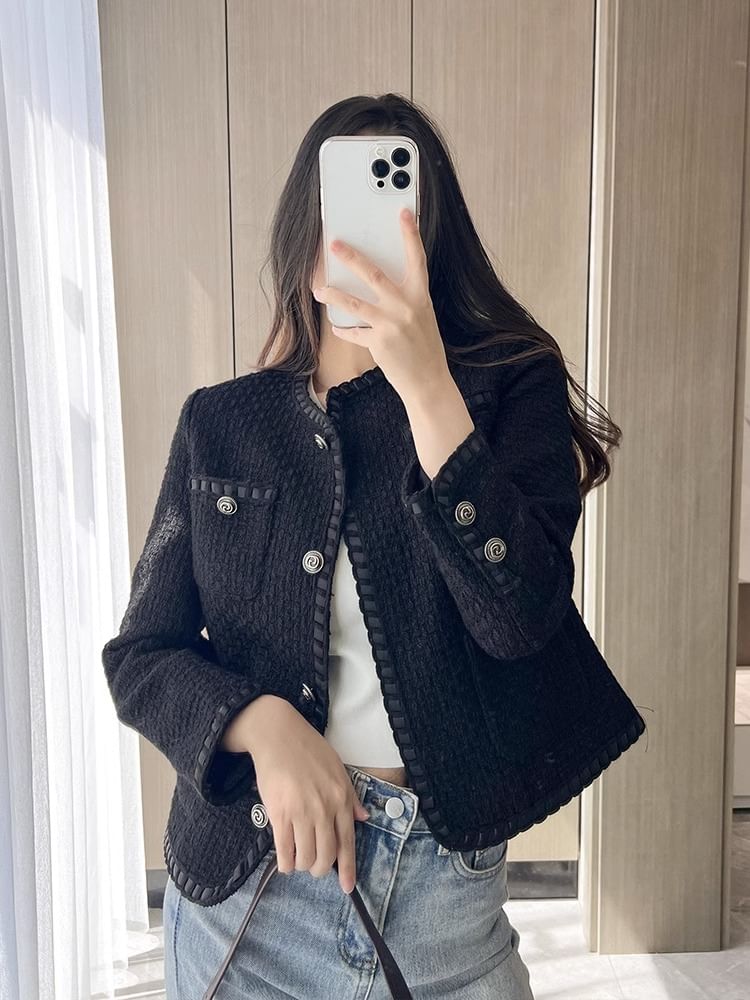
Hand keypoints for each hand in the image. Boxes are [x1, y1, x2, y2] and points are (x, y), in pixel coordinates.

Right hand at [222, 695, 369, 893]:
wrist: (278, 735)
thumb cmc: (309, 749)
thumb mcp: (338, 768)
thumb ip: (351, 796)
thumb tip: (363, 818)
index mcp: (342, 798)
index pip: (348, 842)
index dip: (347, 868)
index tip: (347, 887)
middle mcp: (325, 808)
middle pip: (326, 856)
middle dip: (320, 868)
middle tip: (314, 865)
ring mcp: (302, 812)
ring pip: (306, 857)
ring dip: (302, 865)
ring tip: (298, 859)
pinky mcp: (279, 813)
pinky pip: (284, 851)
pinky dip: (285, 863)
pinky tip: (285, 861)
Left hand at [311, 207, 449, 405]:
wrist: (428, 382)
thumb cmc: (425, 348)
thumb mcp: (422, 317)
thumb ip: (405, 300)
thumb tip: (379, 286)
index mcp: (421, 296)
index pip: (417, 259)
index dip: (410, 234)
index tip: (403, 212)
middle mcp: (407, 306)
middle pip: (374, 275)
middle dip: (352, 257)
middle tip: (334, 244)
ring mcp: (392, 324)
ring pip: (354, 303)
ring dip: (333, 294)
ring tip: (319, 288)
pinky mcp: (379, 342)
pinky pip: (354, 332)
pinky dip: (344, 330)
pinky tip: (337, 327)